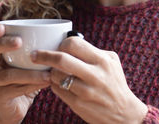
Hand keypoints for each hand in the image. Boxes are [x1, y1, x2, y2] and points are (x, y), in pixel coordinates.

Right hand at [0, 24, 50, 123]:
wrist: (17, 104)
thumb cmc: (26, 75)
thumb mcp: (29, 58)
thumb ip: (36, 44)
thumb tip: (62, 31)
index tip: (2, 26)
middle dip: (3, 45)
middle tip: (19, 41)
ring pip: (8, 74)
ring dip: (29, 72)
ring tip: (48, 71)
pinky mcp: (0, 97)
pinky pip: (16, 89)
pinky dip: (33, 84)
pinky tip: (47, 81)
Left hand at [31, 37, 147, 123]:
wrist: (124, 114)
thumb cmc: (115, 82)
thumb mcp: (112, 61)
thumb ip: (93, 50)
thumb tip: (70, 43)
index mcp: (102, 60)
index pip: (74, 44)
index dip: (62, 43)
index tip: (57, 45)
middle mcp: (94, 75)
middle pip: (61, 59)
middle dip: (44, 55)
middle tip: (33, 55)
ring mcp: (85, 91)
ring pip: (56, 76)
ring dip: (50, 72)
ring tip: (51, 70)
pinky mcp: (78, 105)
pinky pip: (57, 90)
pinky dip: (54, 84)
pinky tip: (58, 82)